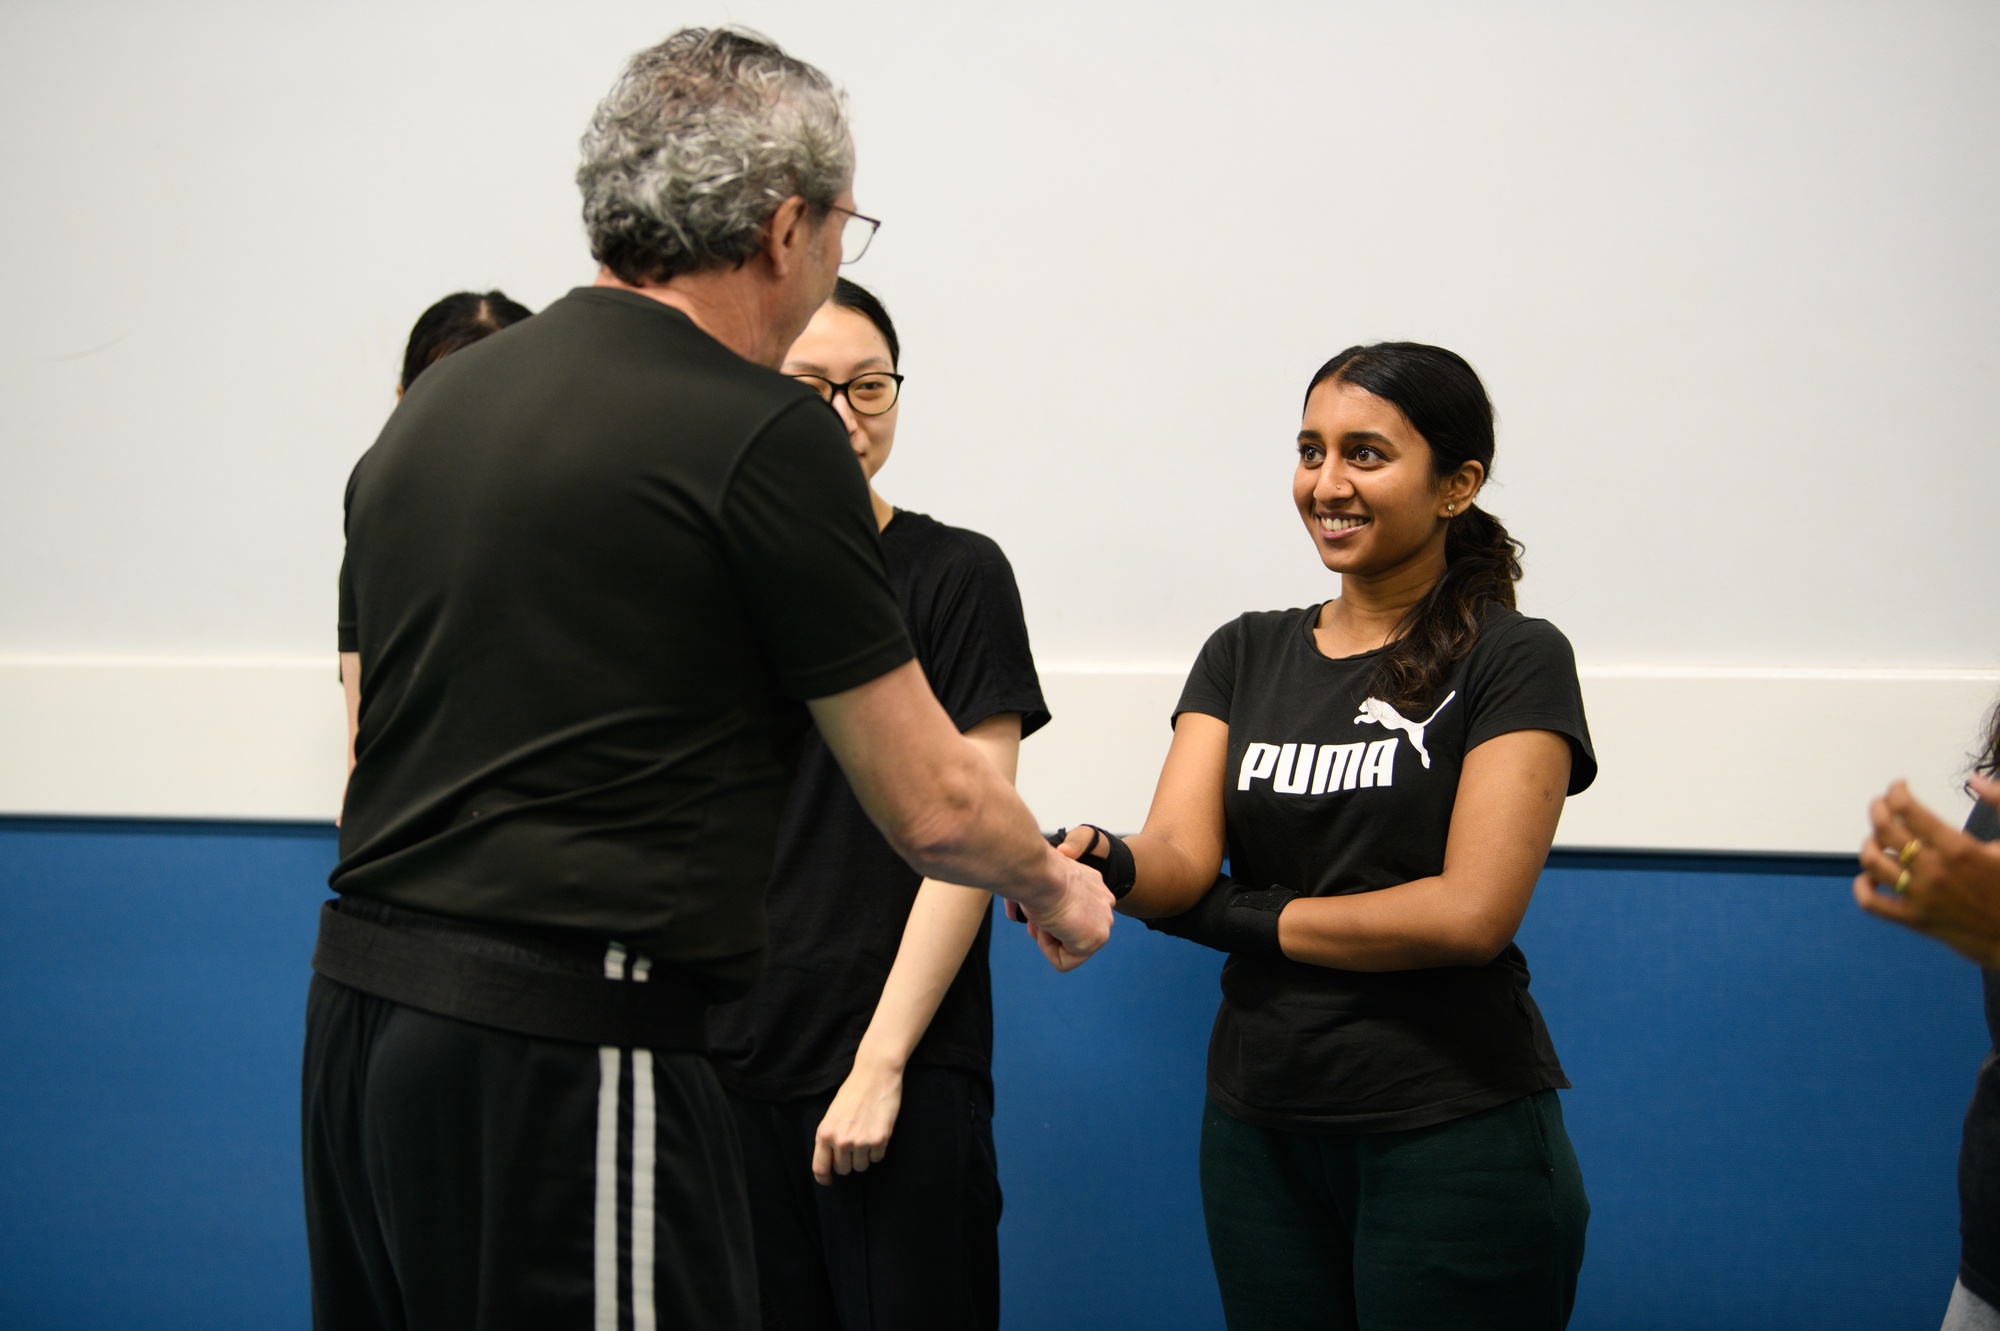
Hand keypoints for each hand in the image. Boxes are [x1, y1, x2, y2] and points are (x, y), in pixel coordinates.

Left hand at [811, 1054, 903, 1185]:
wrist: (875, 1075)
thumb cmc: (853, 1092)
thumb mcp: (832, 1115)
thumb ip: (829, 1138)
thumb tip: (831, 1161)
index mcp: (825, 1134)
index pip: (820, 1168)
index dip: (824, 1178)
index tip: (829, 1180)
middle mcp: (841, 1141)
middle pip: (844, 1170)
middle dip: (849, 1161)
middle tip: (854, 1145)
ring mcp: (861, 1142)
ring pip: (862, 1167)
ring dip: (864, 1156)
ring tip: (866, 1136)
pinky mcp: (880, 1140)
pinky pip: (877, 1158)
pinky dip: (878, 1149)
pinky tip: (877, 1131)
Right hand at [1008, 839, 1114, 971]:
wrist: (1039, 873)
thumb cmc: (1032, 873)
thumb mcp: (1037, 884)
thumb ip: (1038, 899)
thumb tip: (1015, 914)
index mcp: (1091, 883)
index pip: (1072, 913)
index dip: (1047, 915)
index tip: (1036, 905)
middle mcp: (1104, 901)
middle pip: (1072, 932)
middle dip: (1048, 929)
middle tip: (1035, 915)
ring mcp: (1103, 921)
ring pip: (1069, 948)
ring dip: (1046, 936)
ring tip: (1041, 917)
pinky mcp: (1096, 938)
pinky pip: (1064, 962)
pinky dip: (1047, 948)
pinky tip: (1047, 926)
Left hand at [1853, 777, 1999, 967]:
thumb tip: (1974, 778)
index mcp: (1958, 848)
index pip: (1908, 809)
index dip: (1896, 791)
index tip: (1898, 787)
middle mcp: (1935, 870)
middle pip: (1885, 829)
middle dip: (1878, 809)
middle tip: (1881, 805)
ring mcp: (1921, 896)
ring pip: (1871, 860)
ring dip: (1869, 843)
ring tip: (1877, 839)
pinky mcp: (1915, 920)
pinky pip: (1871, 902)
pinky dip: (1862, 886)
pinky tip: (1870, 877)